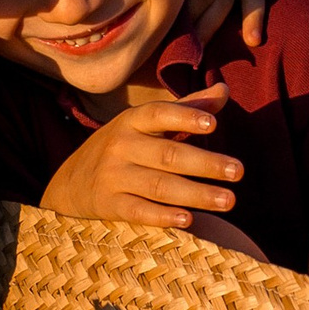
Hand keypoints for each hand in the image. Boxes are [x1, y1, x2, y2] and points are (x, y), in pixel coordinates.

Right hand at [40, 83, 241, 227]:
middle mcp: (120, 146)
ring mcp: (112, 176)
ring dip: (196, 194)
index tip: (213, 124)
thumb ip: (186, 108)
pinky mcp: (108, 205)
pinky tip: (188, 219)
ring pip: (158, 186)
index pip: (158, 114)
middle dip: (205, 164)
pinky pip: (138, 211)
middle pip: (167, 155)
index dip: (185, 117)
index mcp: (132, 121)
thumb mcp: (145, 124)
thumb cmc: (122, 147)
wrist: (70, 184)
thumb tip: (224, 90)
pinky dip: (162, 216)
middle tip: (238, 171)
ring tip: (229, 200)